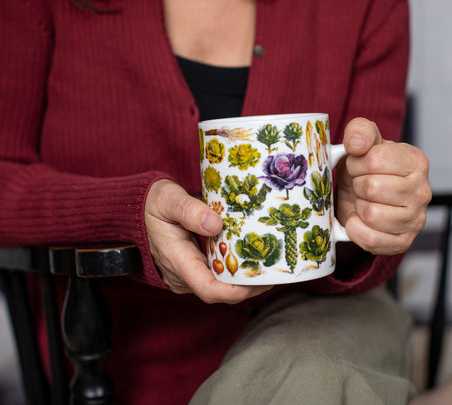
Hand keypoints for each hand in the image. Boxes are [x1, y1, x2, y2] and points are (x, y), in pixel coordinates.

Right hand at [144, 179, 272, 302]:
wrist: (137, 210)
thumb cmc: (152, 204)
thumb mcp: (168, 200)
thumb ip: (190, 211)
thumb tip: (216, 224)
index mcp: (177, 261)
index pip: (208, 289)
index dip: (236, 291)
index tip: (260, 282)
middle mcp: (182, 275)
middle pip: (221, 290)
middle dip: (250, 284)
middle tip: (275, 269)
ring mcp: (187, 274)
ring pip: (220, 285)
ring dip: (244, 277)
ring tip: (269, 262)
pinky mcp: (192, 268)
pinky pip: (216, 276)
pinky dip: (234, 269)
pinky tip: (251, 257)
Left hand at [336, 118, 431, 254]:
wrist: (359, 199)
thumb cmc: (364, 169)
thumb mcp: (360, 143)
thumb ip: (359, 131)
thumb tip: (357, 143)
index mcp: (415, 161)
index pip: (374, 159)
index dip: (356, 163)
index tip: (358, 165)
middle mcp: (422, 191)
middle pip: (371, 187)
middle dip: (357, 185)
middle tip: (360, 185)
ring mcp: (416, 219)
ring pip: (371, 214)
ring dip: (358, 207)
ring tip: (364, 201)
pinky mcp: (403, 242)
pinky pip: (371, 239)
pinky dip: (356, 230)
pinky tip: (359, 220)